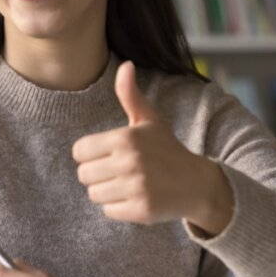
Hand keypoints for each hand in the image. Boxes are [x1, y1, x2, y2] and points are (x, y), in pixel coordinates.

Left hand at [72, 61, 232, 234]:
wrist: (196, 183)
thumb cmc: (166, 149)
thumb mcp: (149, 120)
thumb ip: (130, 95)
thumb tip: (126, 65)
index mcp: (125, 138)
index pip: (79, 151)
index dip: (91, 154)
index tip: (109, 154)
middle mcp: (129, 162)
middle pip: (83, 175)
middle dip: (98, 174)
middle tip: (120, 171)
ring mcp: (136, 187)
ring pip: (94, 194)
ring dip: (107, 192)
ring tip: (129, 184)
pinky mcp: (141, 210)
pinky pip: (108, 211)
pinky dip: (119, 208)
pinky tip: (136, 197)